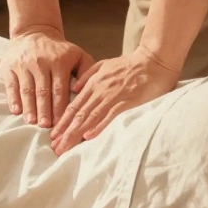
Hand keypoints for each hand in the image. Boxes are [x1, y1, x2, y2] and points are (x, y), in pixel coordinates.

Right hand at [1, 28, 93, 127]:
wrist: (34, 32)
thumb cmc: (59, 51)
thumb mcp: (77, 54)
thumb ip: (86, 71)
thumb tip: (83, 90)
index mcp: (59, 61)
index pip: (60, 89)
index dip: (59, 107)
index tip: (60, 123)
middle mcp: (41, 62)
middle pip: (43, 91)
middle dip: (44, 110)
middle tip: (46, 126)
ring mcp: (23, 64)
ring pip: (27, 89)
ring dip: (29, 107)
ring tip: (32, 122)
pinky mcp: (9, 66)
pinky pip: (11, 85)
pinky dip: (13, 98)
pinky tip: (16, 111)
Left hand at [50, 46, 179, 154]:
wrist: (154, 60)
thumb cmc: (131, 64)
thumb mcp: (104, 64)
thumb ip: (88, 75)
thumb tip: (74, 88)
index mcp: (94, 84)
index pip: (74, 106)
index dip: (62, 122)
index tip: (53, 135)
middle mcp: (99, 92)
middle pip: (78, 115)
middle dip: (65, 133)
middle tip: (54, 147)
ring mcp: (112, 97)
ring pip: (90, 118)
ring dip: (76, 134)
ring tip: (65, 147)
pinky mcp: (126, 102)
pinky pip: (110, 116)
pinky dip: (98, 126)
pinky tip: (88, 137)